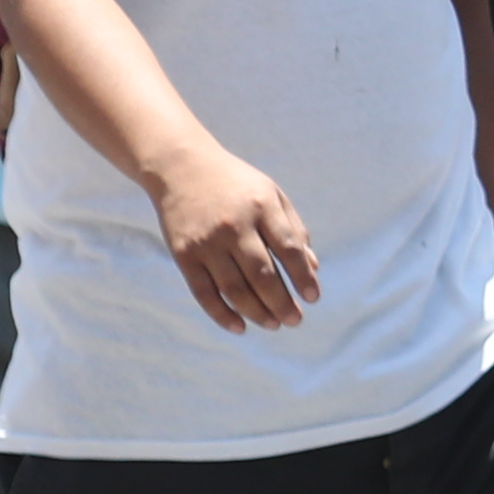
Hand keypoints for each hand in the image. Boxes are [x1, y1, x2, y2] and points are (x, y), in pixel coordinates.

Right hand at [145, 134, 319, 332]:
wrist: (180, 167)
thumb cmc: (234, 183)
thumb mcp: (270, 194)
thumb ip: (293, 229)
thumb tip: (312, 270)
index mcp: (261, 207)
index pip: (288, 250)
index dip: (303, 278)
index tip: (312, 298)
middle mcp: (234, 225)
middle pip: (263, 275)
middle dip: (282, 303)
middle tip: (295, 320)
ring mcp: (206, 242)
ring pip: (235, 289)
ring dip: (257, 313)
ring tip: (273, 324)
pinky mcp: (184, 255)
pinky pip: (204, 293)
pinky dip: (222, 315)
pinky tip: (240, 327)